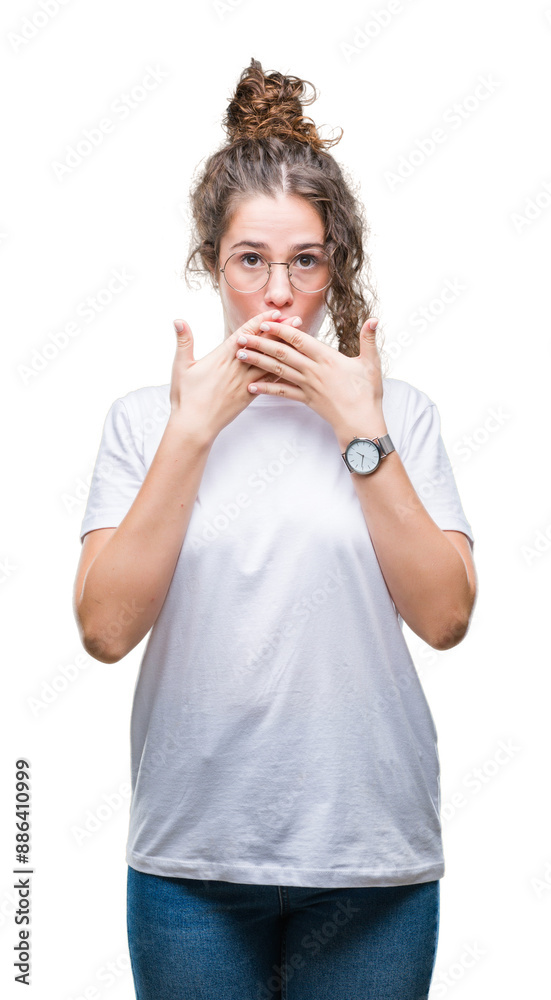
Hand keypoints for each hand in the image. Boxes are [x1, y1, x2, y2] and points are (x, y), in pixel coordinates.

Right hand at [168, 310, 303, 441]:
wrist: (195, 426)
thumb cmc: (186, 397)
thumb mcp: (181, 366)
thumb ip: (184, 341)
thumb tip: (178, 320)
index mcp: (223, 357)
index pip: (246, 334)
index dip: (261, 321)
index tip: (275, 312)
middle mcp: (238, 368)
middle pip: (264, 345)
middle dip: (281, 331)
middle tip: (297, 320)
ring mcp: (246, 382)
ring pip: (270, 362)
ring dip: (286, 349)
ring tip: (301, 340)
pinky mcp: (250, 396)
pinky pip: (270, 382)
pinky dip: (282, 372)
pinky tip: (294, 368)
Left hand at [233, 317, 385, 435]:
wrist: (361, 423)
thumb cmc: (367, 394)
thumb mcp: (371, 364)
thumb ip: (369, 340)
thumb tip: (375, 319)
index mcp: (327, 358)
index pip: (299, 340)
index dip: (281, 330)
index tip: (264, 322)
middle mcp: (313, 371)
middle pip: (282, 354)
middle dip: (260, 344)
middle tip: (240, 337)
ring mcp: (308, 386)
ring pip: (278, 371)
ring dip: (257, 362)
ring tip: (240, 356)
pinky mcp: (306, 400)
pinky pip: (282, 393)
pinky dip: (266, 390)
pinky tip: (251, 387)